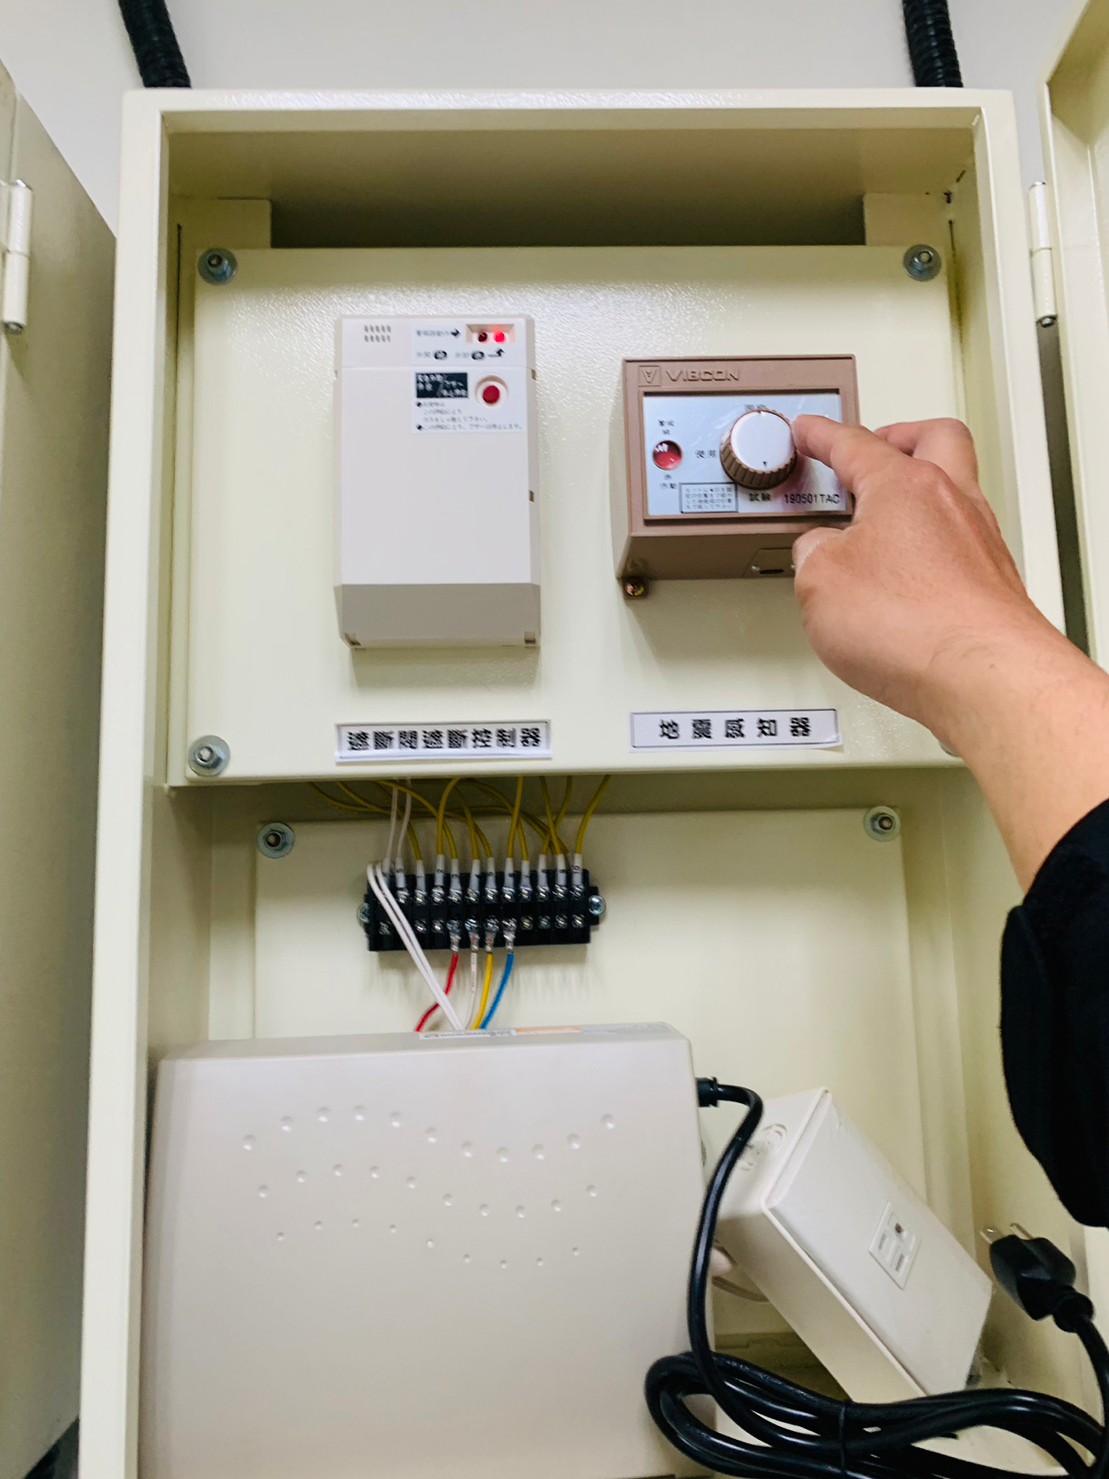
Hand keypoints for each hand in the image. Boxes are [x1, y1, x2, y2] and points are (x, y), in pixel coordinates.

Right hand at [791, 415, 1048, 746]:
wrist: (982, 676)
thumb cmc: (914, 625)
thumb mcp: (819, 582)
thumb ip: (812, 553)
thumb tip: (819, 550)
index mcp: (904, 485)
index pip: (854, 444)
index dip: (823, 435)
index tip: (811, 430)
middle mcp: (951, 502)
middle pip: (932, 439)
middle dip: (898, 436)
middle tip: (871, 448)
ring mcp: (979, 541)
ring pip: (954, 488)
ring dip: (919, 493)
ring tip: (884, 518)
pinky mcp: (993, 582)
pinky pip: (961, 542)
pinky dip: (932, 543)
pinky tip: (911, 572)